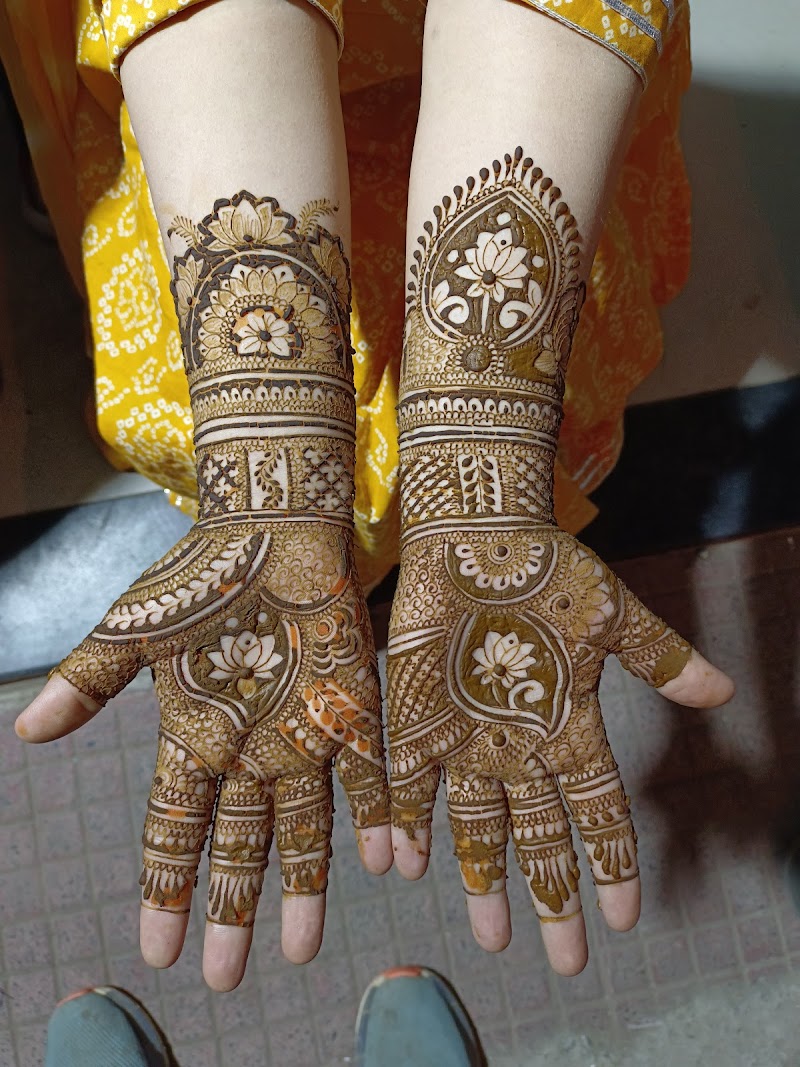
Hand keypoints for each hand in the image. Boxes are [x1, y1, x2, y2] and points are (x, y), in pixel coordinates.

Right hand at [17, 518, 390, 988]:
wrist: (274, 527)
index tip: (160, 948)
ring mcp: (302, 734)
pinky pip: (368, 775)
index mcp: (195, 736)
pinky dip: (379, 818)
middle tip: (225, 978)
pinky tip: (389, 865)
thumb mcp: (136, 629)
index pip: (173, 829)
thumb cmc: (201, 573)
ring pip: (305, 826)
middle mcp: (250, 749)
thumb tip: (24, 731)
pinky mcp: (352, 710)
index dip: (165, 888)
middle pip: (238, 844)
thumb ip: (89, 681)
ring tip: (301, 949)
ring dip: (305, 885)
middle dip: (231, 908)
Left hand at [387, 524, 732, 972]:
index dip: (614, 862)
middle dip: (552, 896)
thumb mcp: (612, 615)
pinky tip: (405, 866)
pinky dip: (405, 822)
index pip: (599, 810)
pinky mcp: (415, 717)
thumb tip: (725, 692)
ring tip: (490, 935)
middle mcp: (517, 744)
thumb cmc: (549, 571)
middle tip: (565, 960)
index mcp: (567, 725)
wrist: (478, 537)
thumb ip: (659, 657)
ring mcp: (464, 735)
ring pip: (475, 824)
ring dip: (481, 878)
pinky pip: (408, 781)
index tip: (626, 916)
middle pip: (540, 835)